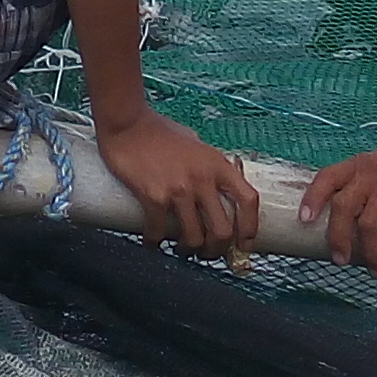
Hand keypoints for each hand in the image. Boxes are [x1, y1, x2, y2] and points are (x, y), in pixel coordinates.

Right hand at [93, 109, 259, 255]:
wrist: (127, 122)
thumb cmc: (158, 130)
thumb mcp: (195, 143)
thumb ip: (207, 165)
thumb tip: (214, 188)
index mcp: (217, 164)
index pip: (248, 201)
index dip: (250, 228)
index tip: (244, 244)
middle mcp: (202, 178)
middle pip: (222, 230)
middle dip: (216, 250)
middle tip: (207, 253)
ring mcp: (179, 188)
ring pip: (193, 237)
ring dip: (188, 250)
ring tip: (181, 249)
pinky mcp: (153, 196)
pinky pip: (158, 231)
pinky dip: (155, 242)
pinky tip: (152, 243)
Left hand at [298, 141, 376, 272]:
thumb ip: (361, 182)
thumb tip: (341, 215)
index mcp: (358, 165)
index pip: (326, 177)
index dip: (312, 198)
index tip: (304, 220)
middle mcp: (369, 174)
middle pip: (343, 208)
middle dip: (338, 238)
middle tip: (340, 260)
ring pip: (368, 226)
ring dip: (369, 253)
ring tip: (375, 270)